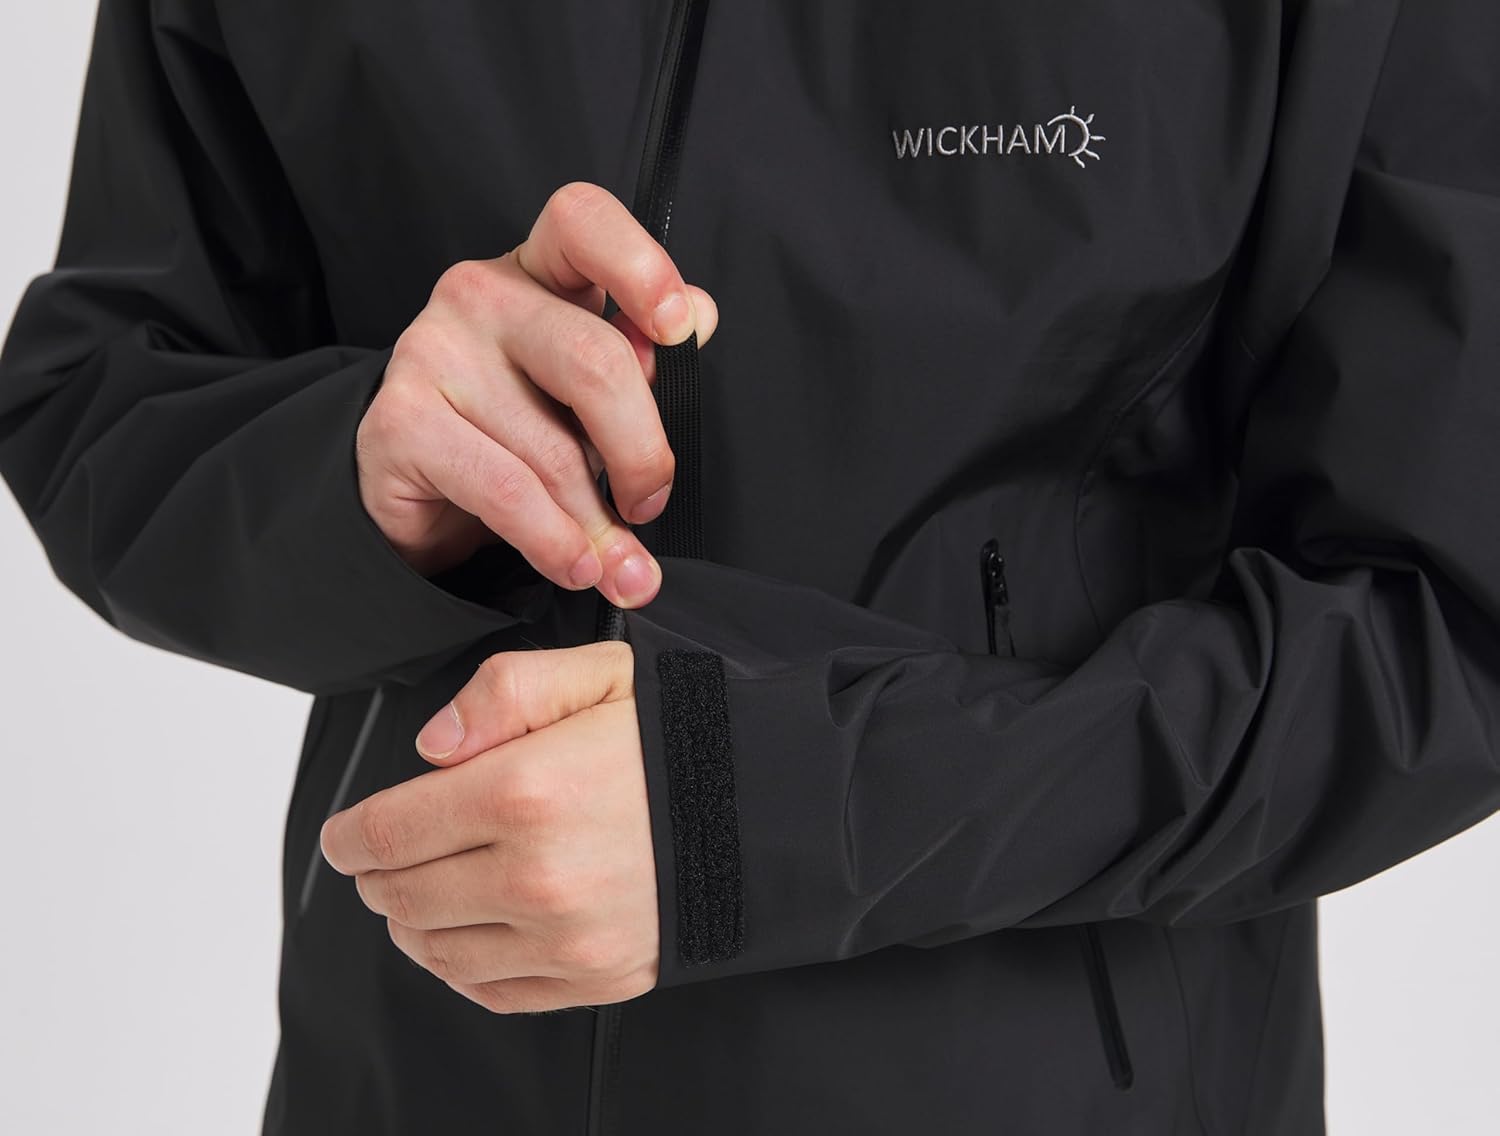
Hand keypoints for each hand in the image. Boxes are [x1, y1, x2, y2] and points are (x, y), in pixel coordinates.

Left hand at [319, 641, 659, 1013]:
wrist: (782, 807)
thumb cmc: (693, 738)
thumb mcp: (603, 673)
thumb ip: (504, 693)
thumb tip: (433, 746)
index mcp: (527, 792)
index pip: (387, 833)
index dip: (349, 836)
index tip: (345, 835)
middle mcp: (539, 877)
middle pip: (401, 897)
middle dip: (377, 876)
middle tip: (383, 856)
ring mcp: (568, 939)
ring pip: (437, 952)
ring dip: (412, 923)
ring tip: (424, 892)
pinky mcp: (597, 978)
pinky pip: (492, 991)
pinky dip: (462, 966)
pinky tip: (472, 932)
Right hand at [356, 180, 718, 605]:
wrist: (412, 482)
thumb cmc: (516, 423)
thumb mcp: (584, 388)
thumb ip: (641, 353)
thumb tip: (699, 319)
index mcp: (538, 270)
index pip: (583, 222)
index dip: (640, 267)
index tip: (678, 331)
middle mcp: (480, 295)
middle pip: (593, 360)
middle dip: (642, 451)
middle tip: (651, 502)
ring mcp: (431, 352)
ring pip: (554, 448)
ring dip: (599, 524)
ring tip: (621, 565)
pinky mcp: (400, 422)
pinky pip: (507, 492)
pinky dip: (554, 541)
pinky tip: (576, 565)